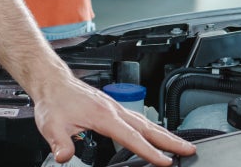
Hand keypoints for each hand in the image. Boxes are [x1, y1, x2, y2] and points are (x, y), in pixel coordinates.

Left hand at [32, 75, 194, 165]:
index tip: (165, 161)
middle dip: (170, 140)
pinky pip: (138, 118)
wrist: (52, 81)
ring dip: (164, 133)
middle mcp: (113, 110)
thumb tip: (64, 157)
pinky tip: (154, 133)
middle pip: (148, 127)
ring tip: (180, 144)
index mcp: (103, 116)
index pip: (131, 137)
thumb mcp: (51, 125)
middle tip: (189, 150)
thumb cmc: (54, 101)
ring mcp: (114, 107)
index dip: (149, 151)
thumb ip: (60, 143)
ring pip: (145, 122)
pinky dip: (151, 127)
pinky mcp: (112, 107)